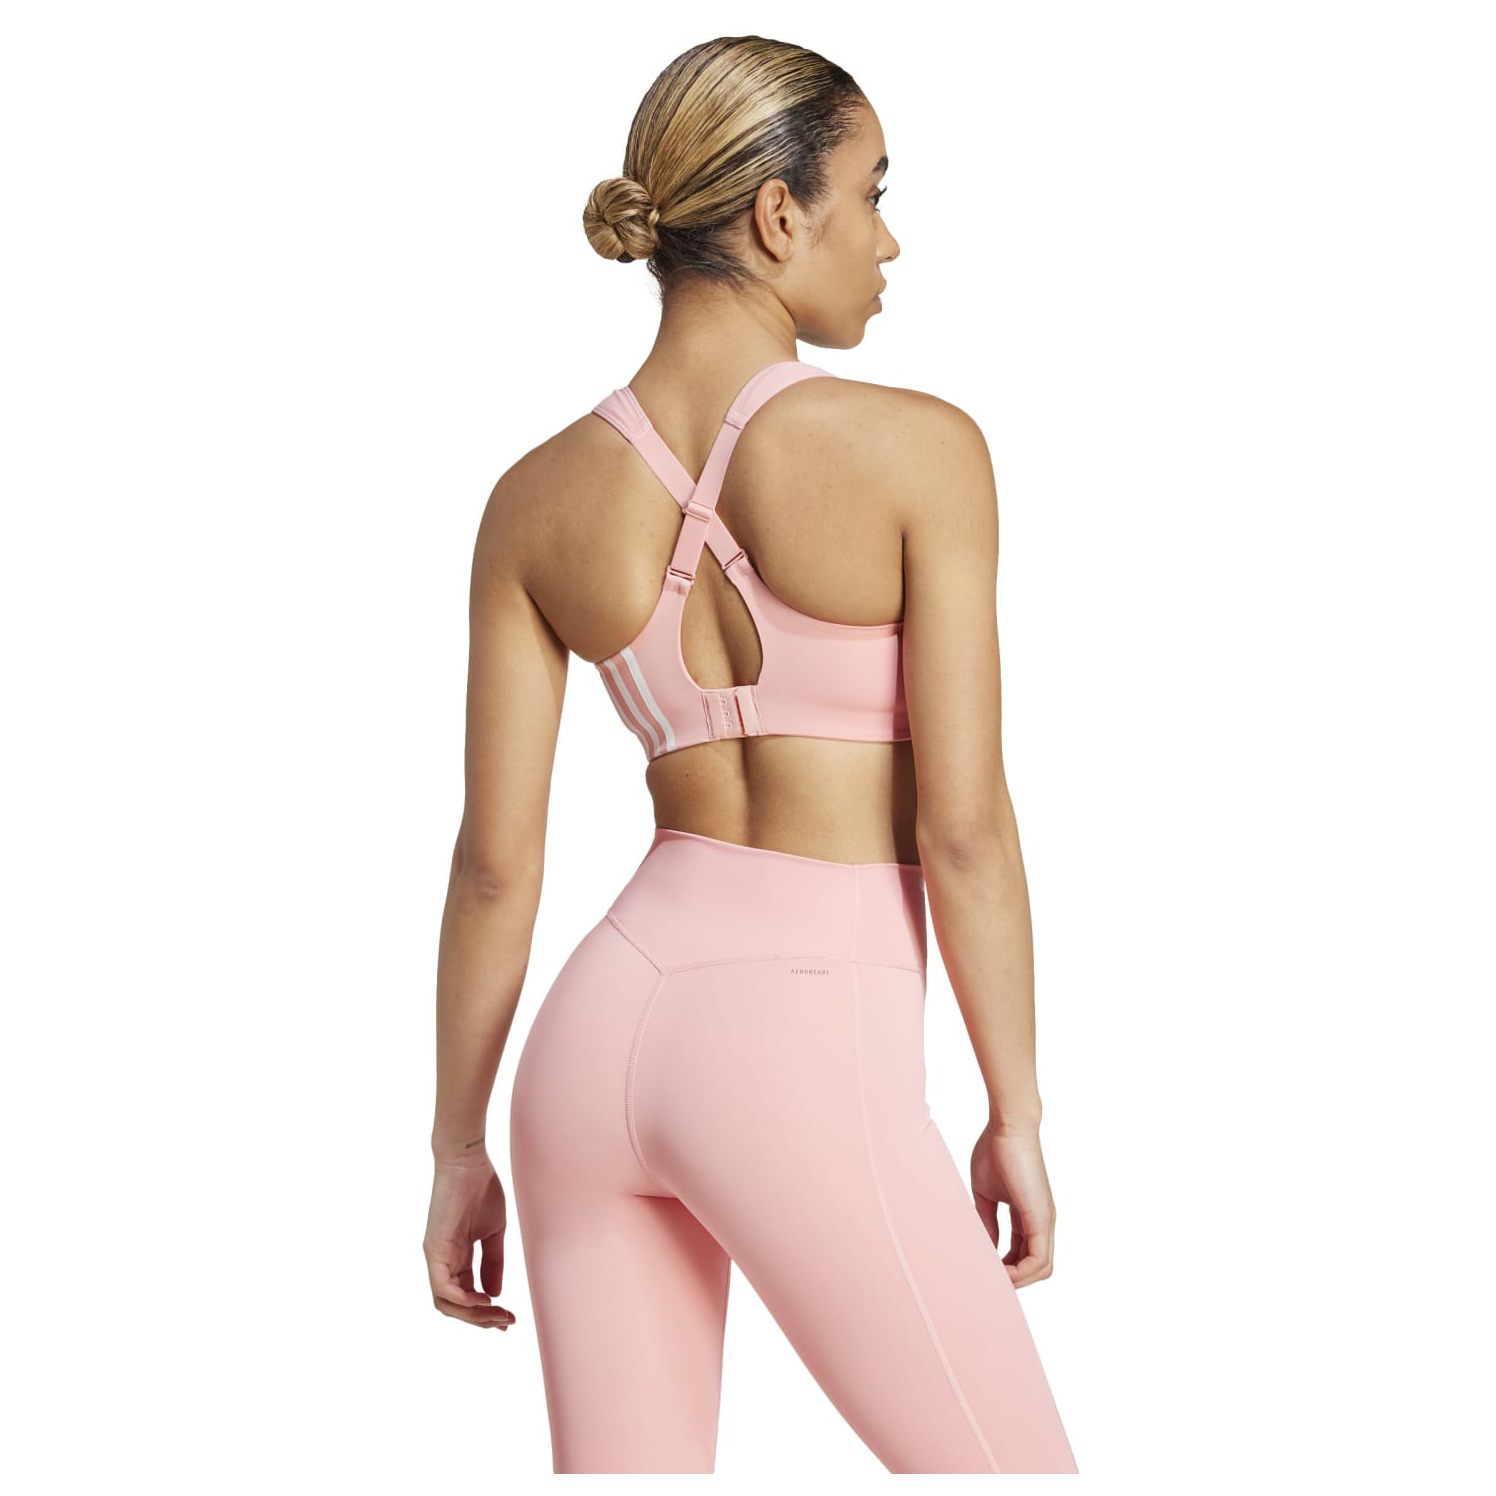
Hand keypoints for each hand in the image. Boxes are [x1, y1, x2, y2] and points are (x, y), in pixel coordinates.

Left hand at [423, 1149, 515, 1328]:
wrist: (468, 1162)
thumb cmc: (481, 1190)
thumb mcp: (493, 1232)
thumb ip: (492, 1263)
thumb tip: (495, 1294)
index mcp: (456, 1258)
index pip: (466, 1296)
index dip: (486, 1312)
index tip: (509, 1318)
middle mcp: (443, 1262)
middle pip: (455, 1307)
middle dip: (482, 1320)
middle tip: (506, 1322)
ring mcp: (436, 1257)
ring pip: (446, 1303)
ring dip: (473, 1315)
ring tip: (497, 1314)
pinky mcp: (433, 1250)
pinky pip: (441, 1287)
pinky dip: (462, 1300)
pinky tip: (482, 1300)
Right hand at [970, 1120, 1056, 1287]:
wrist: (1008, 1127)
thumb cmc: (996, 1151)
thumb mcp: (987, 1193)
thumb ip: (988, 1220)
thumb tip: (987, 1246)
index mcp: (1029, 1214)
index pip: (1025, 1252)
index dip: (1007, 1266)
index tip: (986, 1267)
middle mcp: (1042, 1221)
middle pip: (1037, 1267)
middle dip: (1015, 1277)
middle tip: (990, 1278)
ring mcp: (1045, 1220)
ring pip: (1042, 1269)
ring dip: (1018, 1280)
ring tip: (993, 1277)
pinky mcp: (1041, 1218)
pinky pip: (1039, 1260)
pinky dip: (1021, 1273)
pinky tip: (1000, 1270)